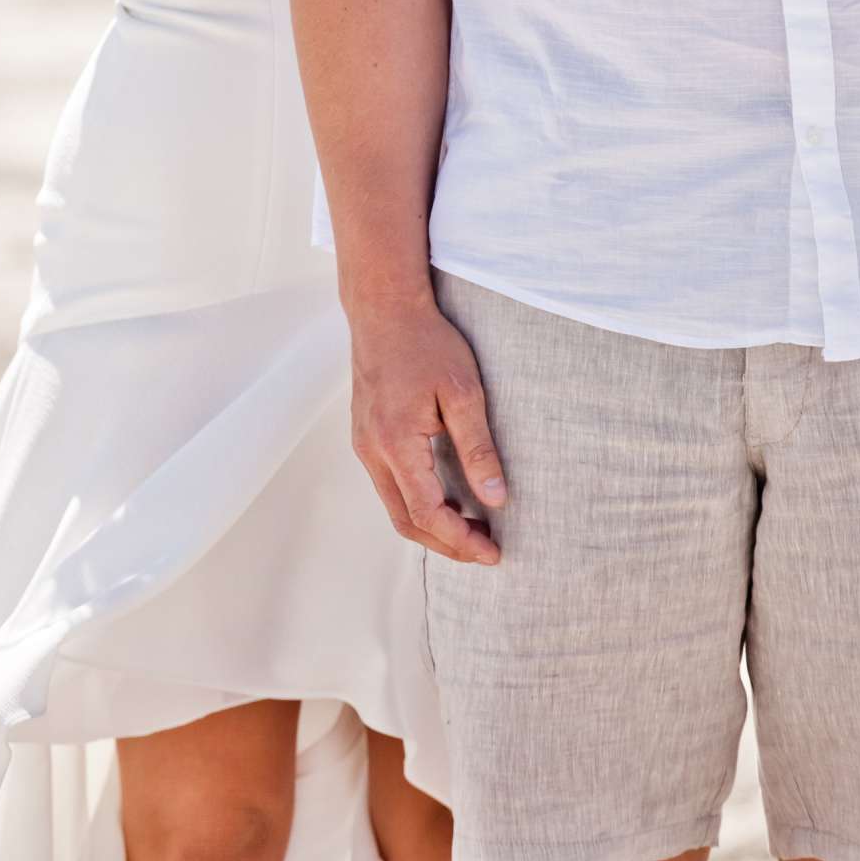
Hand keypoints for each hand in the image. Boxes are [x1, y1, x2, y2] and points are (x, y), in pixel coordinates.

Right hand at [346, 291, 505, 563]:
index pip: (427, 513)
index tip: (494, 552)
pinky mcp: (365, 435)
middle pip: (405, 521)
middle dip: (447, 544)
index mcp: (395, 442)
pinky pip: (389, 485)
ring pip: (394, 506)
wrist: (384, 308)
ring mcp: (363, 444)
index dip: (460, 541)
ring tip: (472, 527)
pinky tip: (446, 497)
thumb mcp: (463, 392)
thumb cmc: (426, 342)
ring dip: (431, 525)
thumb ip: (479, 448)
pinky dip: (417, 503)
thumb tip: (496, 499)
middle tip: (486, 548)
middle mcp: (371, 450)